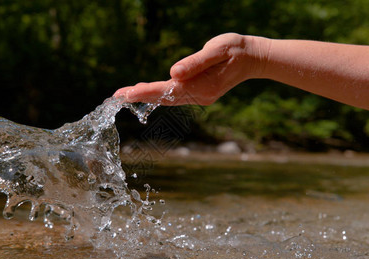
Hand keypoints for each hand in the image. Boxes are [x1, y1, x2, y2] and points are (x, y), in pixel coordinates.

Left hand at [114, 33, 267, 105]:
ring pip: (168, 99)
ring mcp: (200, 96)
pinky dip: (158, 94)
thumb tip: (173, 73)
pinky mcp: (199, 93)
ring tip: (125, 94)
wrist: (253, 58)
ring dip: (146, 96)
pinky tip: (145, 90)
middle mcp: (199, 96)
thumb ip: (195, 63)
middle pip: (164, 98)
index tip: (126, 94)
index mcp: (202, 86)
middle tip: (116, 96)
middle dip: (140, 96)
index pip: (167, 91)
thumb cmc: (235, 50)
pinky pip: (174, 96)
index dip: (146, 92)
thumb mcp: (216, 50)